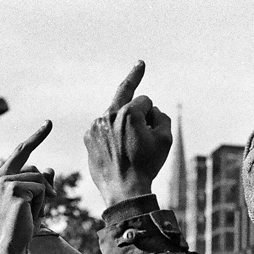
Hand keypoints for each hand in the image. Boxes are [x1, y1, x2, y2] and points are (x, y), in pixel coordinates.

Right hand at [0, 121, 55, 253]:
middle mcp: (0, 176)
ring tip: (32, 211)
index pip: (22, 151)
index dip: (36, 137)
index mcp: (2, 176)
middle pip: (32, 163)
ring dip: (43, 196)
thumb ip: (41, 182)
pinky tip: (31, 213)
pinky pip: (40, 188)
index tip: (49, 123)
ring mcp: (5, 182)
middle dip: (42, 161)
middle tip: (49, 147)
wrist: (14, 241)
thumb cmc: (24, 221)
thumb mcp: (36, 198)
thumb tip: (50, 168)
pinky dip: (42, 202)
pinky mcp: (13, 189)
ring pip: (39, 178)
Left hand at [84, 61, 171, 206]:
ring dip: (123, 124)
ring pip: (115, 116)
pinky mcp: (88, 138)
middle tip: (140, 63)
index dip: (152, 115)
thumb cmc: (147, 165)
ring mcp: (95, 127)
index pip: (145, 101)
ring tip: (128, 147)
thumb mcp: (166, 140)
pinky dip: (111, 136)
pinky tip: (117, 152)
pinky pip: (104, 130)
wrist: (124, 190)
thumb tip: (151, 110)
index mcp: (128, 113)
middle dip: (134, 77)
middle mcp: (108, 115)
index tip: (153, 127)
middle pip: (124, 94)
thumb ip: (162, 117)